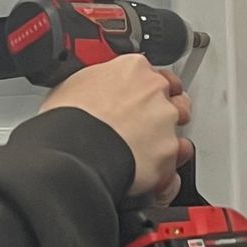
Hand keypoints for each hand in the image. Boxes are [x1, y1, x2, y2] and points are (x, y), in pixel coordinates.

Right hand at [43, 56, 192, 200]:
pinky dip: (163, 174)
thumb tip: (90, 91)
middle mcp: (156, 92)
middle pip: (175, 100)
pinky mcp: (168, 155)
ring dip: (164, 144)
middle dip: (163, 114)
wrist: (73, 152)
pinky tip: (145, 177)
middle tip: (142, 128)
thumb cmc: (68, 119)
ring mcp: (165, 123)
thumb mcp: (72, 85)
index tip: (137, 99)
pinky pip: (173, 167)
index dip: (144, 91)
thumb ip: (96, 84)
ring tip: (142, 157)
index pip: (151, 74)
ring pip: (178, 134)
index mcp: (133, 68)